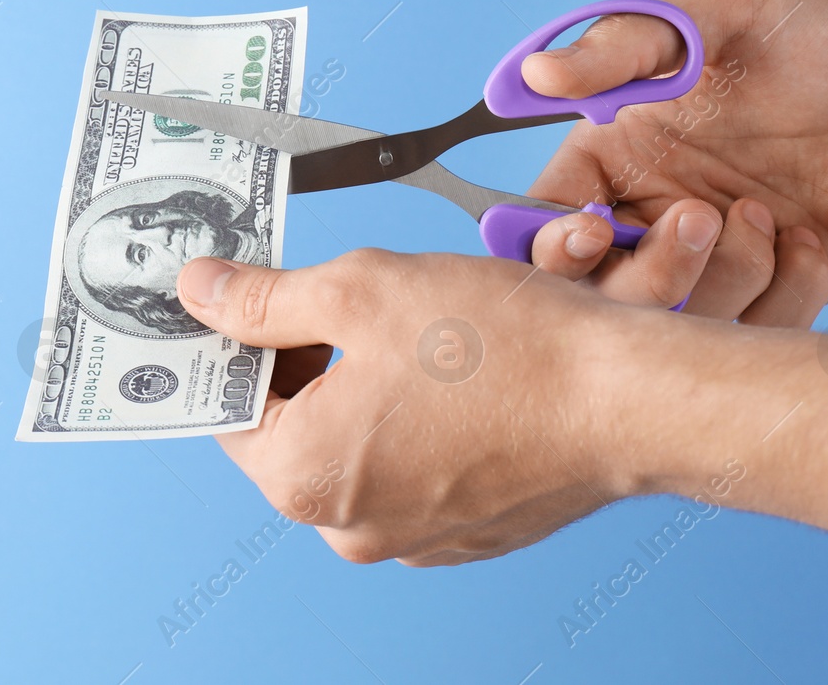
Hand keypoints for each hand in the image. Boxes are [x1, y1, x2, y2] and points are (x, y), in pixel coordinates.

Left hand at [179, 249, 827, 597]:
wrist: (628, 397)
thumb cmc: (504, 346)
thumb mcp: (358, 290)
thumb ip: (262, 298)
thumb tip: (199, 293)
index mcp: (302, 475)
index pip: (226, 405)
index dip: (234, 341)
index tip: (248, 297)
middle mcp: (349, 525)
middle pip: (288, 428)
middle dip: (303, 358)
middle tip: (339, 297)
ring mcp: (412, 536)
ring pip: (355, 444)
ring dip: (363, 385)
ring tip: (410, 329)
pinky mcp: (466, 531)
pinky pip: (412, 466)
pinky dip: (416, 419)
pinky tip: (454, 372)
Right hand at [521, 0, 827, 325]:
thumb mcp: (719, 8)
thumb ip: (624, 44)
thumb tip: (538, 74)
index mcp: (616, 151)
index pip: (542, 220)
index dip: (550, 245)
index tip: (592, 232)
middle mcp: (654, 211)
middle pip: (599, 295)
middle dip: (647, 272)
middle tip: (703, 216)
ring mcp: (716, 261)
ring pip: (677, 327)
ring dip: (726, 278)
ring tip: (772, 216)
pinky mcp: (778, 296)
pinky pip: (755, 340)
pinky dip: (784, 297)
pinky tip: (813, 241)